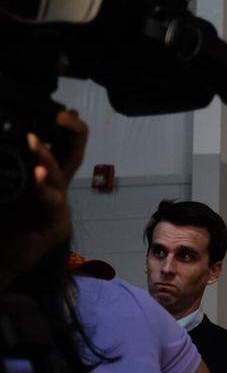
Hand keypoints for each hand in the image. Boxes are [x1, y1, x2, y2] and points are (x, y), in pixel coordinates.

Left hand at [0, 109, 87, 291]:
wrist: (1, 261)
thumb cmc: (2, 225)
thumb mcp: (3, 190)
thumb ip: (7, 171)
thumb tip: (1, 143)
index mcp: (42, 179)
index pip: (60, 148)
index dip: (66, 129)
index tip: (63, 112)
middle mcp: (55, 189)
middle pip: (73, 156)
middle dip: (73, 133)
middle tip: (63, 116)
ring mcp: (59, 207)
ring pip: (60, 176)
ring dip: (46, 158)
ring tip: (34, 143)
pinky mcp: (57, 226)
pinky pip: (54, 202)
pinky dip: (46, 189)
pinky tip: (39, 178)